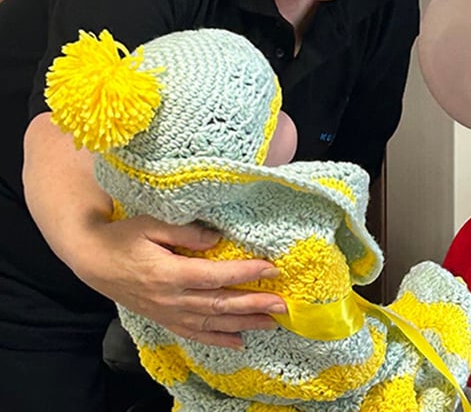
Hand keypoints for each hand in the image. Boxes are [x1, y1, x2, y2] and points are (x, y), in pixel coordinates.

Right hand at [23, 114, 285, 347]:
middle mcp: (171, 298)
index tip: (271, 269)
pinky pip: (195, 333)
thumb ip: (184, 232)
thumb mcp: (150, 224)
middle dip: (253, 305)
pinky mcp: (164, 319)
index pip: (216, 276)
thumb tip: (217, 238)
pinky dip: (218, 339)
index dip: (245, 274)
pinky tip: (239, 342)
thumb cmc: (123, 237)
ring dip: (243, 324)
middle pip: (219, 305)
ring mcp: (167, 312)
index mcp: (169, 273)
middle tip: (282, 304)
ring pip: (212, 323)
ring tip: (271, 322)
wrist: (92, 260)